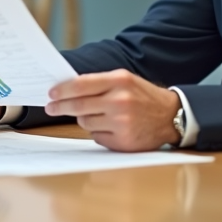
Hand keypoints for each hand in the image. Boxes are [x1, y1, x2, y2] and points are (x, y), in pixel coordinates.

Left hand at [45, 69, 180, 151]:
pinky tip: (111, 127)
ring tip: (99, 115)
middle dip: (61, 107)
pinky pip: (96, 137)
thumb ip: (99, 83)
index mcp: (119, 81)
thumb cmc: (143, 96)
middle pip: (78, 106)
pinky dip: (98, 132)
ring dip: (85, 119)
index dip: (62, 90)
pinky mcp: (123, 142)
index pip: (81, 85)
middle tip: (51, 107)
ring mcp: (122, 123)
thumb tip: (67, 89)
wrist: (171, 116)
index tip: (51, 94)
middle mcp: (120, 101)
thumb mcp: (125, 80)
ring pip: (85, 123)